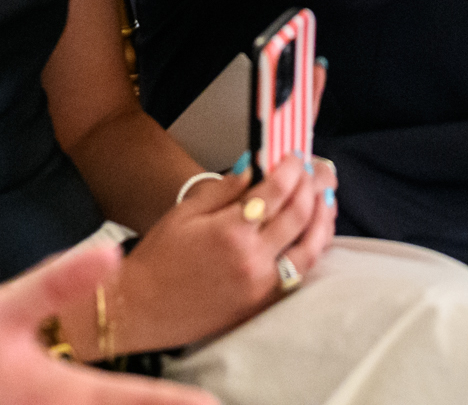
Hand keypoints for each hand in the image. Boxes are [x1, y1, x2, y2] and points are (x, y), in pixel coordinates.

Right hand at [90, 155, 333, 353]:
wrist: (140, 309)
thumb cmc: (158, 259)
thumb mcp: (185, 212)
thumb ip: (225, 188)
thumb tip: (255, 165)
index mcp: (231, 231)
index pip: (277, 190)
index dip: (291, 168)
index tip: (294, 157)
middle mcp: (252, 259)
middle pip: (300, 214)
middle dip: (312, 186)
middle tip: (315, 171)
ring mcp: (261, 286)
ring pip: (311, 247)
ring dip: (323, 218)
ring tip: (326, 197)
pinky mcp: (262, 304)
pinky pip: (300, 274)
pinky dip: (313, 249)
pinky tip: (315, 233)